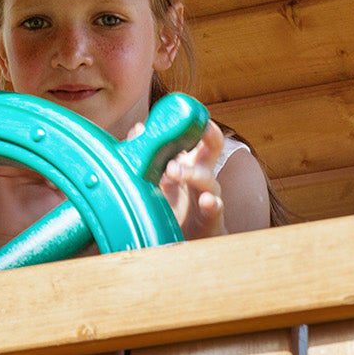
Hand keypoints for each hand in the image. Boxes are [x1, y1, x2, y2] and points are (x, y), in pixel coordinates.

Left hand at [159, 120, 226, 239]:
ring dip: (192, 173)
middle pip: (213, 149)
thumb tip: (138, 128)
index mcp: (189, 162)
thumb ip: (149, 155)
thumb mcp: (158, 179)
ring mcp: (208, 195)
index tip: (188, 110)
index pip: (197, 136)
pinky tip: (207, 201)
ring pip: (208, 179)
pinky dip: (212, 203)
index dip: (195, 122)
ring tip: (174, 171)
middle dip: (209, 136)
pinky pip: (215, 208)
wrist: (186, 244)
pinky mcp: (211, 218)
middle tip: (200, 128)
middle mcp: (201, 175)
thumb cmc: (174, 207)